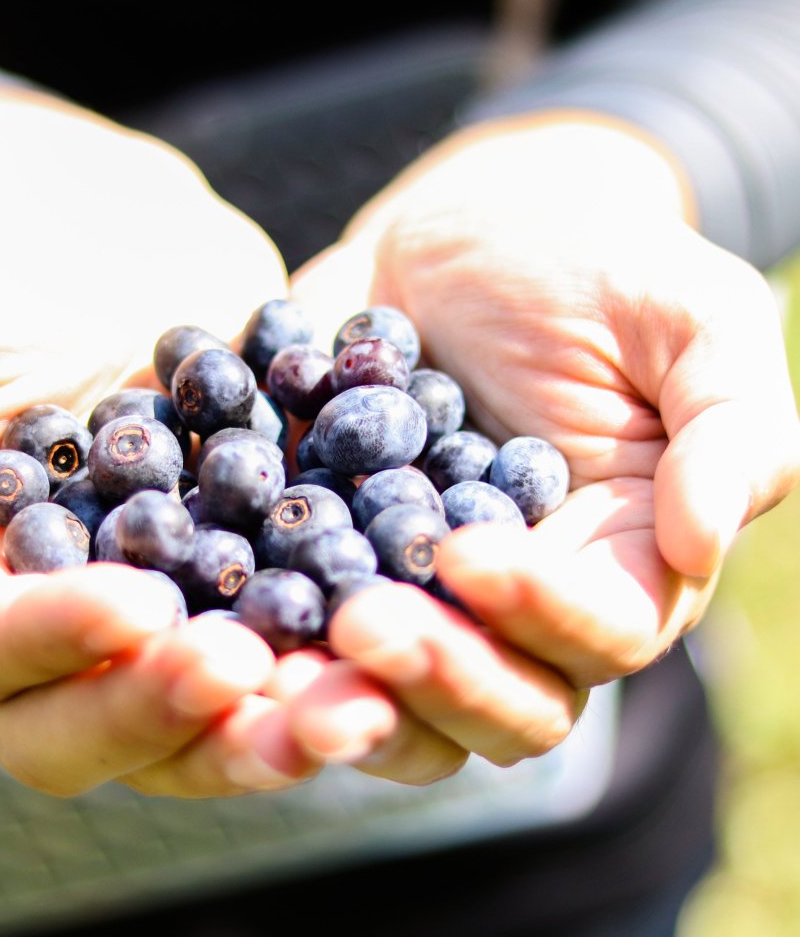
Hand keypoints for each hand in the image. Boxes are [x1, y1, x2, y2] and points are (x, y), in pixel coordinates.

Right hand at [0, 89, 319, 795]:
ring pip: (215, 693)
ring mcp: (171, 585)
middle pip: (106, 716)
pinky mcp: (256, 542)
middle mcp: (66, 608)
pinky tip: (410, 616)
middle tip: (255, 677)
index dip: (61, 642)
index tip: (140, 606)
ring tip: (358, 697)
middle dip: (175, 712)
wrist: (88, 209)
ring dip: (282, 710)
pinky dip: (347, 624)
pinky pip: (301, 606)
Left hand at [286, 112, 799, 779]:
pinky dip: (260, 639)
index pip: (603, 633)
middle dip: (435, 673)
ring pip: (394, 694)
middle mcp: (521, 610)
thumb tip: (702, 544)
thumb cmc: (594, 266)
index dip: (545, 613)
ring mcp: (421, 598)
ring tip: (274, 663)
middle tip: (363, 624)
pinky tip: (207, 619)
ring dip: (340, 694)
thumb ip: (730, 429)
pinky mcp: (334, 567)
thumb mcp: (692, 320)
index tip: (472, 554)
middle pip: (497, 699)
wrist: (463, 237)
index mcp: (619, 563)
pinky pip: (301, 629)